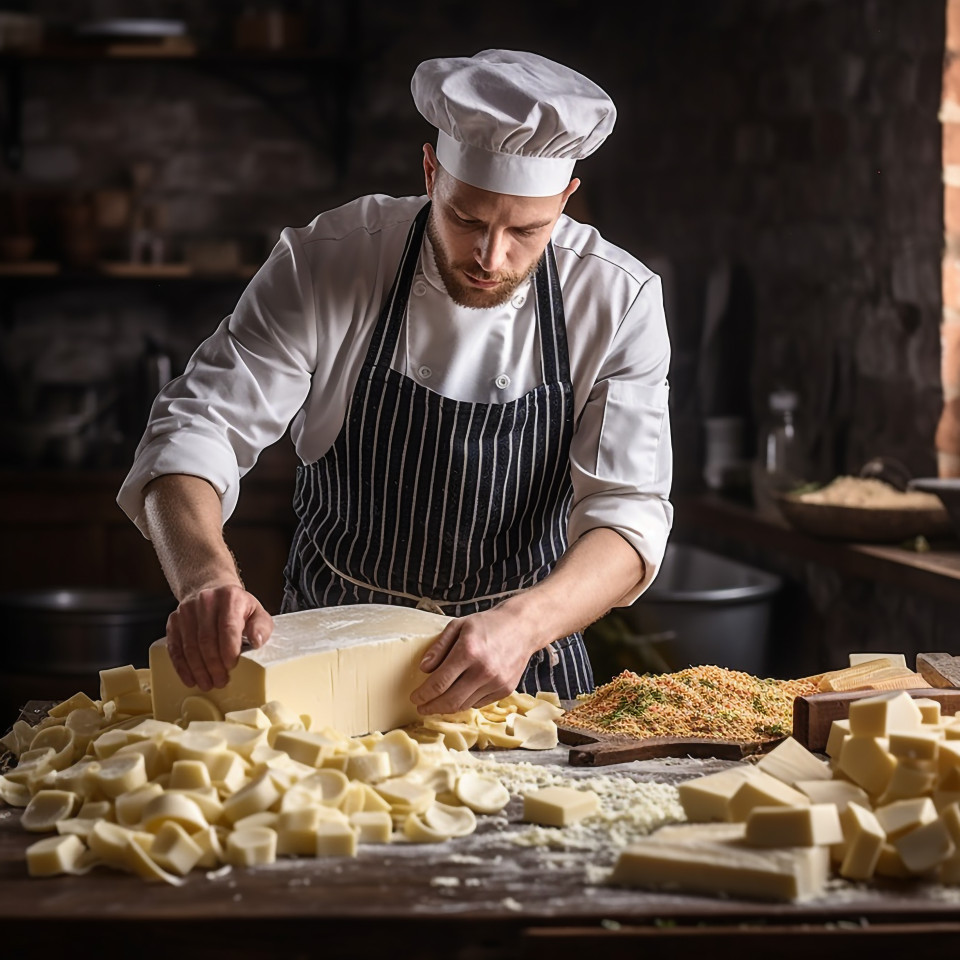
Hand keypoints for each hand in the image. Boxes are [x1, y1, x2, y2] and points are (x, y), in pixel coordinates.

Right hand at [165, 583, 272, 690]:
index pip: (227, 627)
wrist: (213, 591)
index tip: (232, 667)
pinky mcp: (173, 621)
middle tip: (220, 682)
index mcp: (229, 597)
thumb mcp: (257, 613)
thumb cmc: (238, 607)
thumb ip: (261, 627)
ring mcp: (186, 610)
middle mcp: (205, 600)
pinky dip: (182, 666)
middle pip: (206, 639)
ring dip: (198, 669)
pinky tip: (190, 678)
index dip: (229, 650)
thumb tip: (257, 642)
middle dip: (213, 665)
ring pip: (189, 646)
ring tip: (208, 683)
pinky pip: (175, 647)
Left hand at [410, 606, 538, 714]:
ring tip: (436, 705)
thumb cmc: (488, 624)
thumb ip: (439, 647)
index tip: (414, 698)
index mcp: (468, 651)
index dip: (423, 694)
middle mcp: (483, 670)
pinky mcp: (505, 689)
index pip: (439, 683)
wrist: (522, 627)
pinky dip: (465, 702)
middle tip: (421, 708)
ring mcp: (496, 682)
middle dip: (431, 707)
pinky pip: (479, 703)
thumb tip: (423, 669)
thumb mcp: (458, 626)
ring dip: (447, 708)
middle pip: (450, 700)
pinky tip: (458, 696)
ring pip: (464, 705)